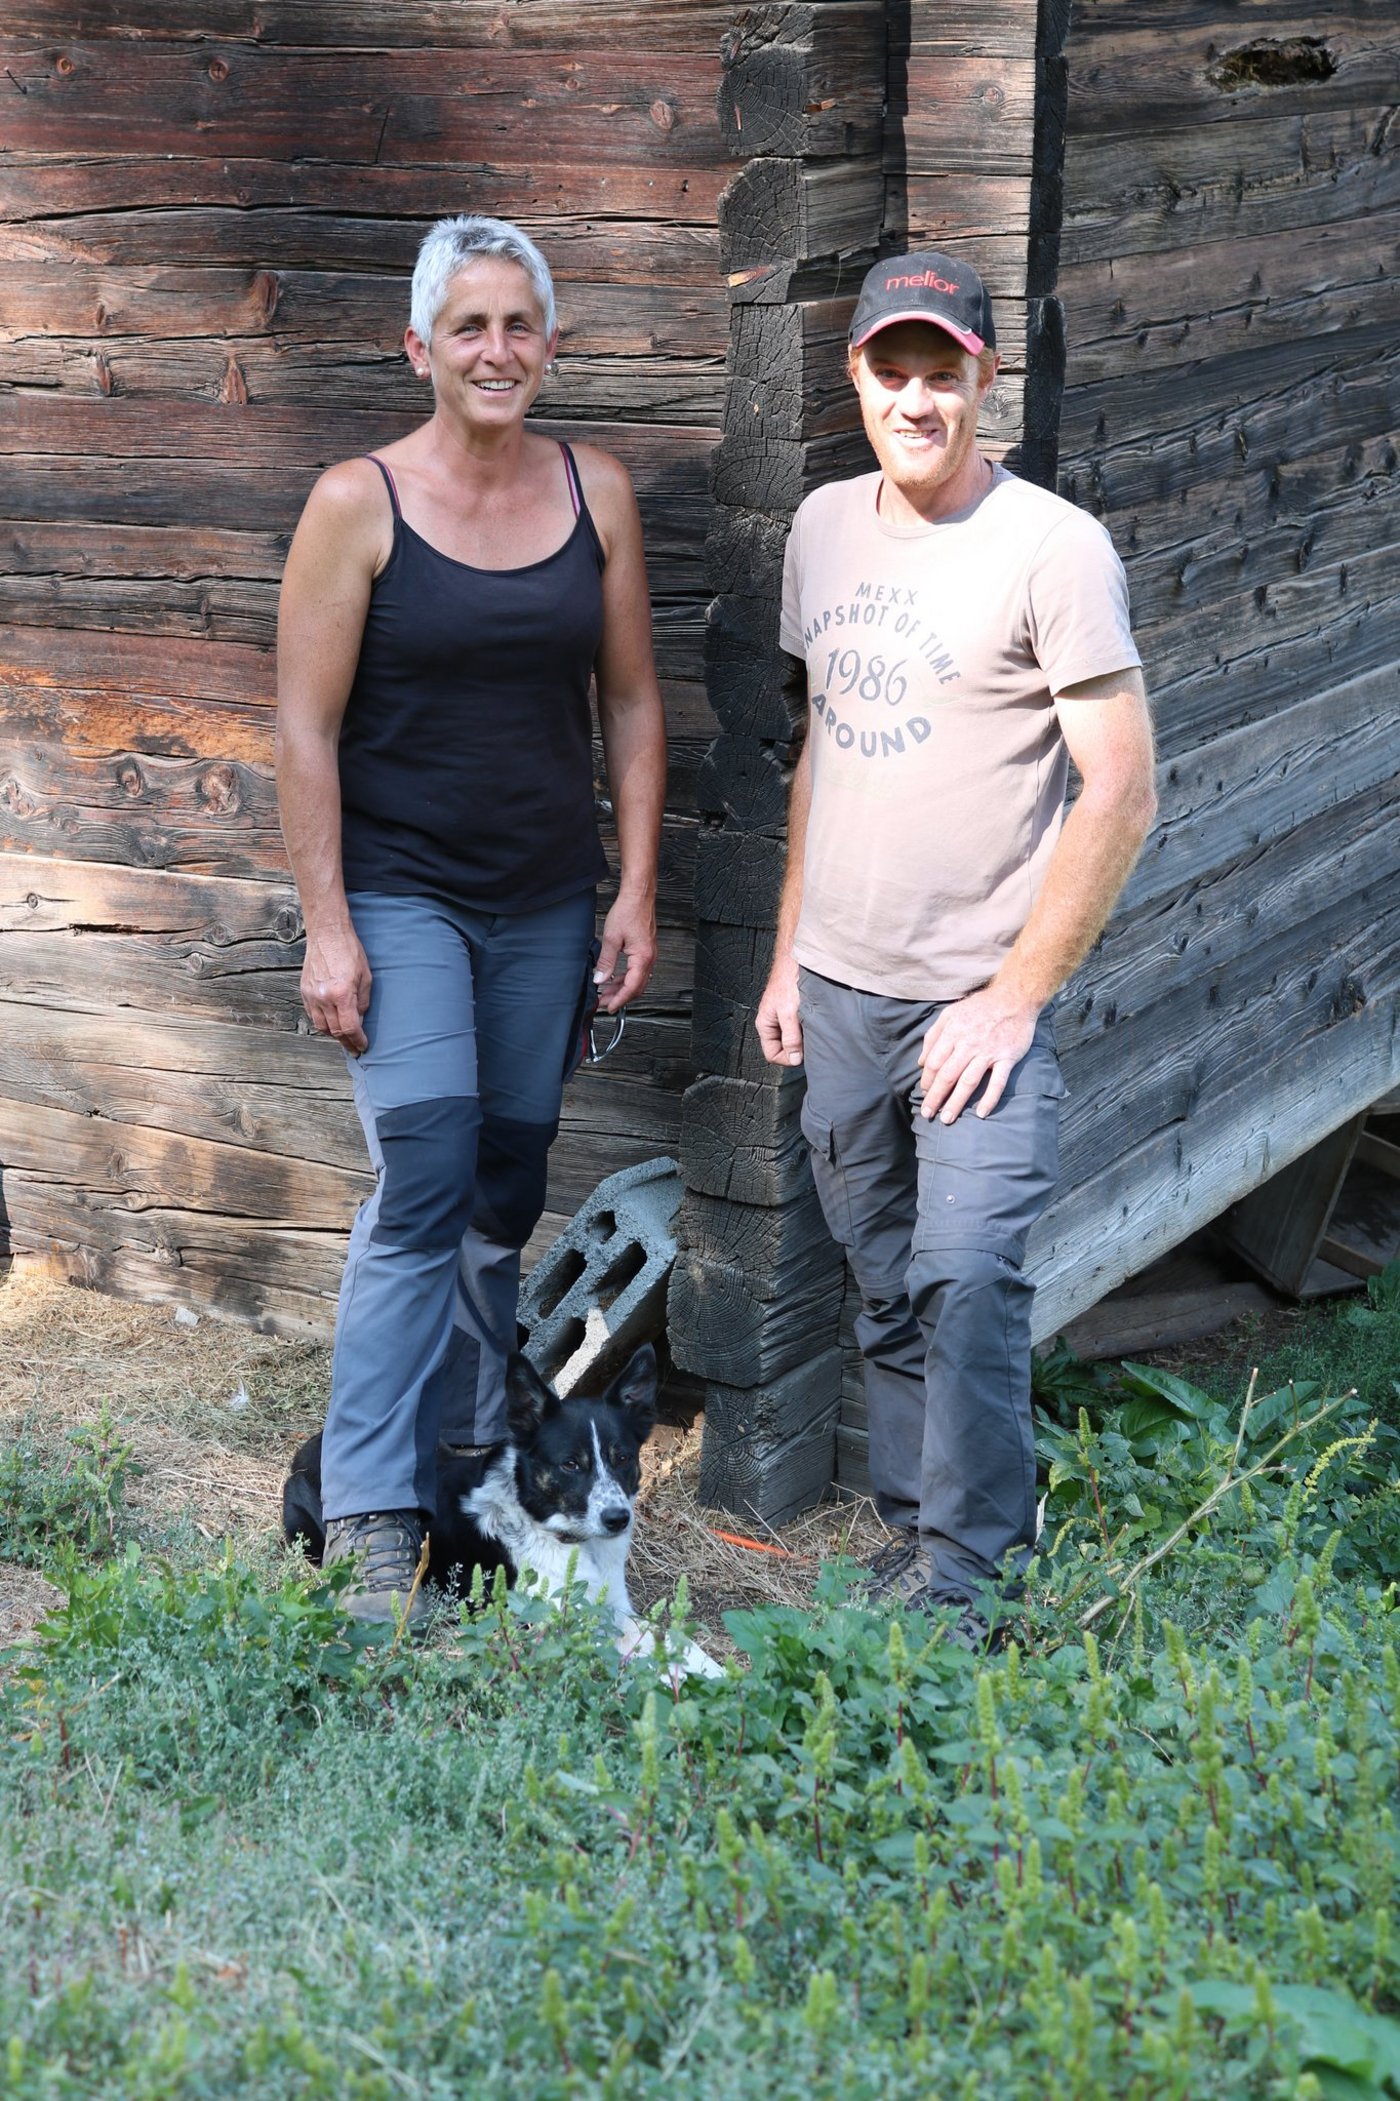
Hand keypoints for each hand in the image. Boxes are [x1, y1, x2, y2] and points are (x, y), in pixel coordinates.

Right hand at [301, 922, 371, 1053]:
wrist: (327, 934)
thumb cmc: (350, 951)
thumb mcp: (365, 977)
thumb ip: (362, 1002)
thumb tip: (359, 1020)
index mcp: (342, 994)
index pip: (350, 1027)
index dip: (357, 1040)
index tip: (362, 1046)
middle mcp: (324, 998)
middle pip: (334, 1031)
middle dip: (346, 1042)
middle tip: (354, 1048)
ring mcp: (312, 995)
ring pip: (321, 1026)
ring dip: (333, 1034)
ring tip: (343, 1038)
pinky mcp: (304, 991)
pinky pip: (312, 1015)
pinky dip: (322, 1023)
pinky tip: (330, 1023)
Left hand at [594, 890, 655, 1012]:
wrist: (638, 896)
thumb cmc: (629, 912)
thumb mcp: (611, 938)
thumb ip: (605, 961)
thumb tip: (600, 978)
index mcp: (642, 958)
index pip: (631, 987)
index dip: (619, 999)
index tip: (608, 1007)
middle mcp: (649, 958)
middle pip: (636, 987)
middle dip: (620, 997)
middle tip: (604, 1002)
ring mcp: (649, 955)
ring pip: (637, 980)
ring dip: (622, 988)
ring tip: (606, 992)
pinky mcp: (645, 951)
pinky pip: (637, 971)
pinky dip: (625, 978)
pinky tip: (614, 979)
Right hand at [756, 953, 802, 1066]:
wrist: (798, 959)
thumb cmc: (789, 980)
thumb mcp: (789, 1012)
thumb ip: (790, 1037)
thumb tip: (794, 1058)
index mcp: (765, 1024)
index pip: (772, 1054)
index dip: (787, 1058)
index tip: (801, 1053)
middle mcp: (774, 1023)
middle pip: (785, 1048)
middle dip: (798, 1047)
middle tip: (809, 1039)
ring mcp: (785, 1018)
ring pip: (795, 1039)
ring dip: (805, 1036)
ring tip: (813, 1026)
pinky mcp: (796, 1012)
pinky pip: (803, 1028)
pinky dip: (810, 1028)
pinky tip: (816, 1020)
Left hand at [918, 988, 1038, 1122]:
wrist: (1015, 998)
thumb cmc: (980, 1006)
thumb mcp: (950, 1013)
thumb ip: (933, 1036)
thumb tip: (920, 1062)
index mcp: (953, 1032)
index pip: (934, 1062)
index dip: (927, 1080)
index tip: (924, 1093)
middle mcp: (968, 1044)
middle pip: (947, 1075)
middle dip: (935, 1097)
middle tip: (928, 1114)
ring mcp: (989, 1052)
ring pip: (968, 1082)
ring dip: (956, 1102)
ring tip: (947, 1119)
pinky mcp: (1007, 1058)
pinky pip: (998, 1082)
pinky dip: (989, 1099)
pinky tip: (981, 1113)